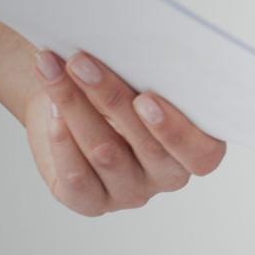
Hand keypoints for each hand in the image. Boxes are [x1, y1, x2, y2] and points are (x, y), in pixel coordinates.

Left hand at [25, 49, 224, 215]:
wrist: (77, 98)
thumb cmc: (122, 86)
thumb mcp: (145, 80)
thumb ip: (154, 78)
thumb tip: (136, 52)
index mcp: (197, 150)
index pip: (202, 154)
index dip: (175, 130)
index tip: (146, 98)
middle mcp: (168, 176)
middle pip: (146, 146)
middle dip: (111, 98)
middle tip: (82, 63)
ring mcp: (130, 193)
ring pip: (106, 155)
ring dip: (76, 107)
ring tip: (54, 70)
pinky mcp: (91, 202)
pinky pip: (77, 178)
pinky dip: (62, 141)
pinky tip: (53, 111)